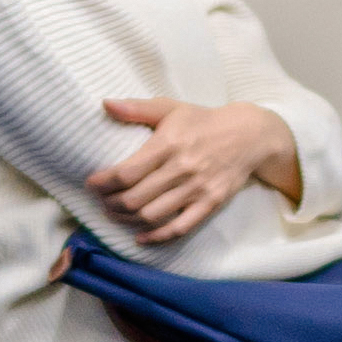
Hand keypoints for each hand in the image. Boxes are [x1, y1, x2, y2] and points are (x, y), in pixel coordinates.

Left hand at [84, 95, 302, 245]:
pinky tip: (140, 237)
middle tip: (101, 201)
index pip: (127, 172)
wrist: (249, 135)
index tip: (91, 184)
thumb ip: (137, 108)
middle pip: (135, 198)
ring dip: (126, 219)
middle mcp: (182, 168)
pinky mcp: (210, 204)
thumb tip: (105, 104)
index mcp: (168, 143)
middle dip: (111, 203)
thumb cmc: (203, 121)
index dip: (103, 183)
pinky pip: (179, 228)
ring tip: (115, 214)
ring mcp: (197, 189)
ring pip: (152, 215)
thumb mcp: (171, 108)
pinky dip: (156, 237)